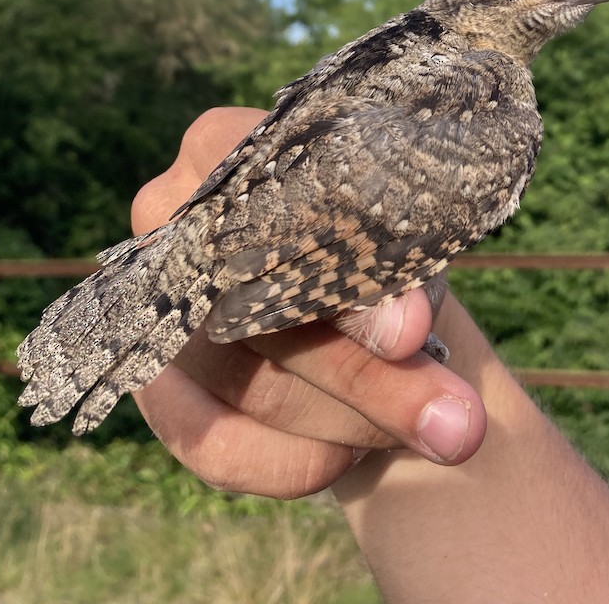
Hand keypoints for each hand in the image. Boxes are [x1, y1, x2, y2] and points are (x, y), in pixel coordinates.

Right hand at [130, 107, 486, 498]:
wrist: (354, 300)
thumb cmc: (375, 251)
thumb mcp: (400, 249)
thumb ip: (397, 281)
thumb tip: (400, 334)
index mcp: (223, 145)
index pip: (268, 211)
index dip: (341, 275)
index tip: (416, 335)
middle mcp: (166, 214)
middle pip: (260, 304)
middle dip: (370, 376)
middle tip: (458, 425)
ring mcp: (150, 301)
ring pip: (245, 380)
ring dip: (351, 421)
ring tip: (432, 430)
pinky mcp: (152, 385)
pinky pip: (210, 442)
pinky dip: (289, 463)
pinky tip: (348, 459)